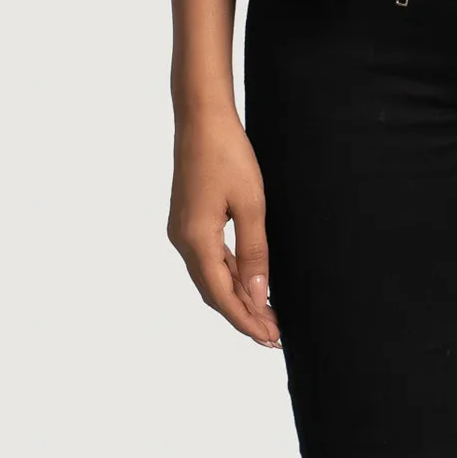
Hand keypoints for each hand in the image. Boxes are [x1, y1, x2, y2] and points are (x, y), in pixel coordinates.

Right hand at [167, 109, 281, 346]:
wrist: (202, 118)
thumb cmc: (228, 154)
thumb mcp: (251, 204)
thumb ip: (255, 252)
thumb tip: (259, 295)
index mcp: (196, 241)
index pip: (222, 296)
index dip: (247, 320)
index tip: (270, 339)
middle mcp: (183, 241)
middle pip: (214, 291)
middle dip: (243, 314)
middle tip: (274, 334)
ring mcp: (182, 231)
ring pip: (210, 276)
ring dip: (237, 295)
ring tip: (265, 313)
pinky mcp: (188, 220)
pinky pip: (209, 257)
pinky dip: (229, 274)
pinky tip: (247, 279)